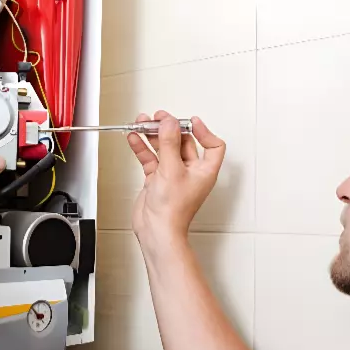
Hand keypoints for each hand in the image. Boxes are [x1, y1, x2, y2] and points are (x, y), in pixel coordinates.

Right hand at [128, 111, 224, 249]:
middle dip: (170, 128)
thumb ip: (170, 143)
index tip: (190, 122)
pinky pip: (151, 158)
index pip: (213, 146)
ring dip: (154, 135)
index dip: (204, 131)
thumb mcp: (172, 170)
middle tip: (158, 118)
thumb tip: (169, 123)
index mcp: (205, 171)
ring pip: (165, 148)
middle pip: (184, 142)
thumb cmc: (173, 211)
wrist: (156, 230)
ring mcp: (173, 175)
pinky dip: (143, 148)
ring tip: (143, 123)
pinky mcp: (157, 179)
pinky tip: (135, 139)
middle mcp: (190, 172)